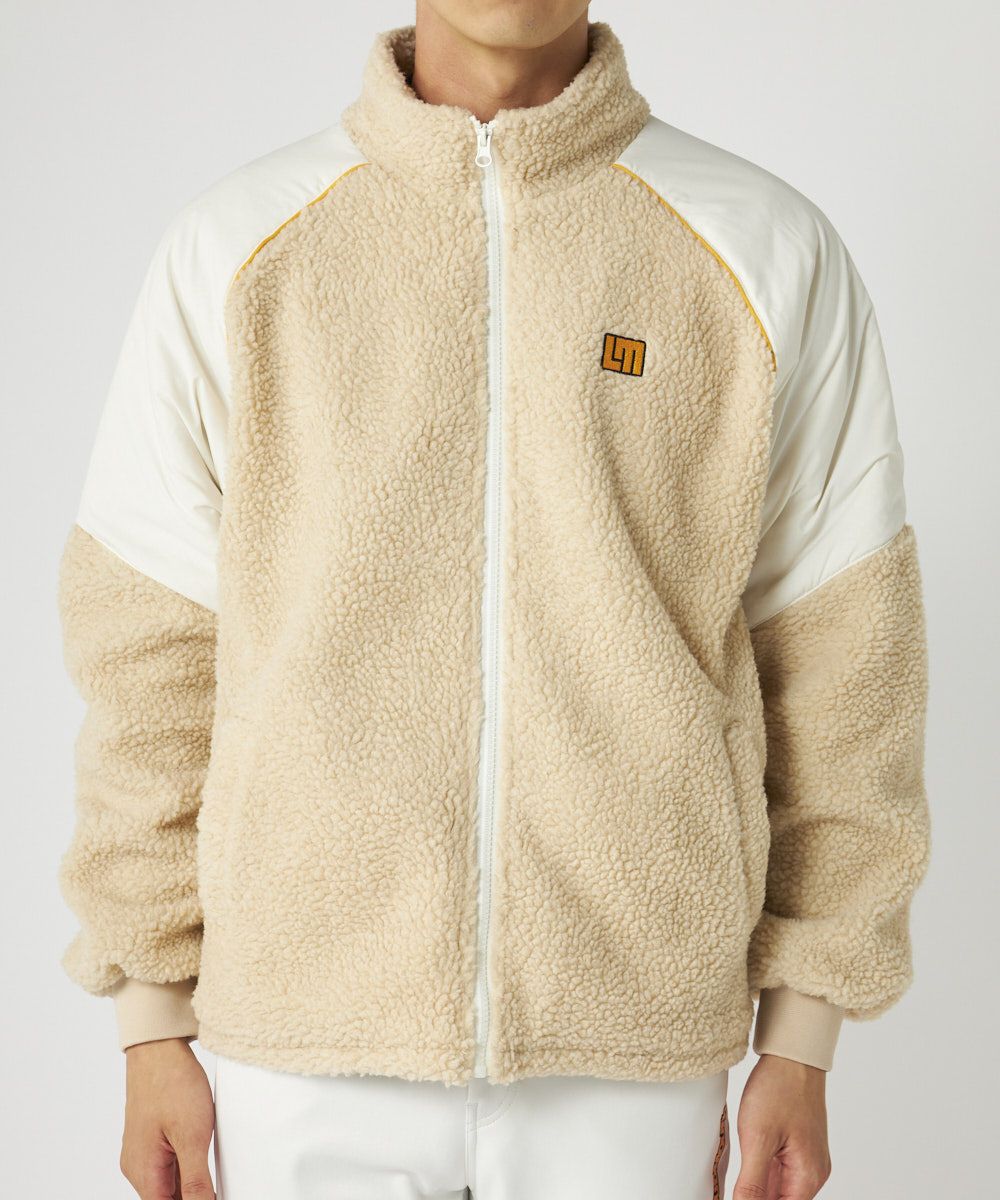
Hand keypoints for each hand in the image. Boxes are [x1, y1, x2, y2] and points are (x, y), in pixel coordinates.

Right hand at [120, 1038, 215, 1198]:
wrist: (159, 1047)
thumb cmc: (172, 1084)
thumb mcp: (193, 1136)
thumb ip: (196, 1180)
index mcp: (144, 1172)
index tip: (213, 1195)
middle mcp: (137, 1167)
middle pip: (166, 1199)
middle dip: (192, 1196)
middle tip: (217, 1186)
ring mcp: (142, 1152)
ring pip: (168, 1184)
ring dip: (189, 1184)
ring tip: (213, 1175)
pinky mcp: (150, 1139)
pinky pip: (167, 1165)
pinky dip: (185, 1168)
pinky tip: (202, 1158)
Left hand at [734, 1054, 830, 1198]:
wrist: (792, 1055)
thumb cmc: (780, 1089)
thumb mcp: (758, 1138)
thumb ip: (751, 1182)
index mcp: (807, 1177)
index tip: (738, 1194)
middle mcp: (811, 1172)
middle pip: (780, 1199)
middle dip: (755, 1196)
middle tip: (736, 1181)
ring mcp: (805, 1158)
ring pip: (778, 1187)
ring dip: (757, 1186)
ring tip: (739, 1174)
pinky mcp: (797, 1146)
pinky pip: (778, 1169)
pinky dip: (761, 1170)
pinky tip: (745, 1162)